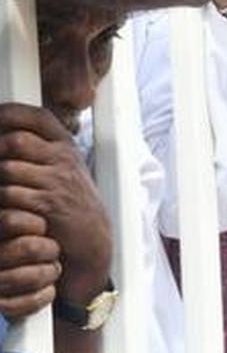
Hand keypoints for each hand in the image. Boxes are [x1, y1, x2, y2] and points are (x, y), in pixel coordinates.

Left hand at [0, 104, 111, 305]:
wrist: (91, 237)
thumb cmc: (69, 202)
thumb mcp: (60, 168)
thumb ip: (36, 150)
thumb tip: (3, 137)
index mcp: (64, 145)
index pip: (35, 117)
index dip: (8, 115)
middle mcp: (63, 158)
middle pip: (15, 141)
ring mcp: (58, 181)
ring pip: (7, 170)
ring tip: (4, 195)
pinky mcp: (49, 205)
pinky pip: (10, 196)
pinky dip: (2, 205)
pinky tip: (8, 210)